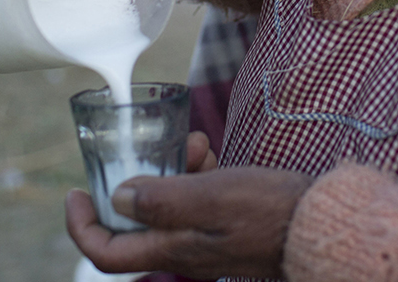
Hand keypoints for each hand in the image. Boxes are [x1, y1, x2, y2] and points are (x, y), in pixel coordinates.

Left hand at [66, 158, 312, 279]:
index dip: (82, 226)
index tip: (75, 193)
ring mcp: (206, 242)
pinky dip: (198, 177)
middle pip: (136, 223)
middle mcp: (184, 251)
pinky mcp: (225, 229)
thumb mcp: (213, 196)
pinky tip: (211, 155)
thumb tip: (119, 197)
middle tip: (153, 152)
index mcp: (174, 249)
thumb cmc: (272, 211)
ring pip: (169, 207)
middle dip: (138, 182)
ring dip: (173, 172)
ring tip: (195, 145)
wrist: (321, 225)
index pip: (107, 252)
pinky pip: (196, 203)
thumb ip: (163, 199)